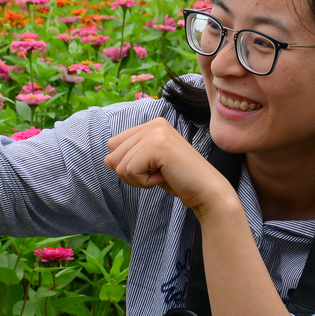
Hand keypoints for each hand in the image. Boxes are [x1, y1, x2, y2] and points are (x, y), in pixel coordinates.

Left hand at [104, 117, 238, 218]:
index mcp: (152, 124)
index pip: (114, 144)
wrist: (207, 191)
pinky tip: (163, 177)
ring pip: (119, 164)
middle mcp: (154, 124)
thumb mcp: (149, 164)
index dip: (127, 164)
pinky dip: (144, 182)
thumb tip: (107, 159)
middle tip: (157, 174)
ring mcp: (156, 132)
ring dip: (138, 179)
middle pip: (113, 154)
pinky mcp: (158, 146)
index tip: (152, 168)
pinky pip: (130, 171)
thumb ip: (129, 157)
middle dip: (130, 173)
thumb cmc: (179, 179)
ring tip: (162, 174)